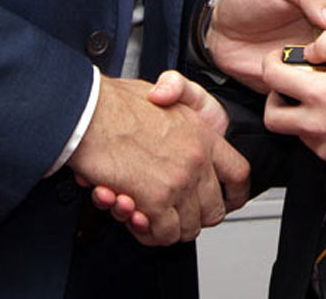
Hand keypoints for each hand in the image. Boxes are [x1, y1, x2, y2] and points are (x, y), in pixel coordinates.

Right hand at [67, 75, 249, 245]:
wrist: (88, 112)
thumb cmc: (114, 102)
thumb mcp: (161, 91)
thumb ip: (176, 102)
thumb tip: (172, 107)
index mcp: (202, 134)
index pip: (238, 173)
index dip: (234, 193)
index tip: (227, 201)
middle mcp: (196, 160)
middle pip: (213, 210)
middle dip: (192, 217)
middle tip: (171, 211)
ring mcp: (178, 183)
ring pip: (188, 227)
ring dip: (167, 227)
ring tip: (146, 212)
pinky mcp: (154, 201)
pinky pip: (162, 234)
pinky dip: (148, 232)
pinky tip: (134, 215)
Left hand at [261, 31, 325, 176]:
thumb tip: (311, 48)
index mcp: (318, 94)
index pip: (271, 77)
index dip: (271, 63)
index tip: (278, 59)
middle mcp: (316, 125)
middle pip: (273, 116)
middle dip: (276, 99)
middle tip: (289, 87)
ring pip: (297, 133)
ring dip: (302, 116)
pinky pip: (321, 148)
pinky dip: (324, 134)